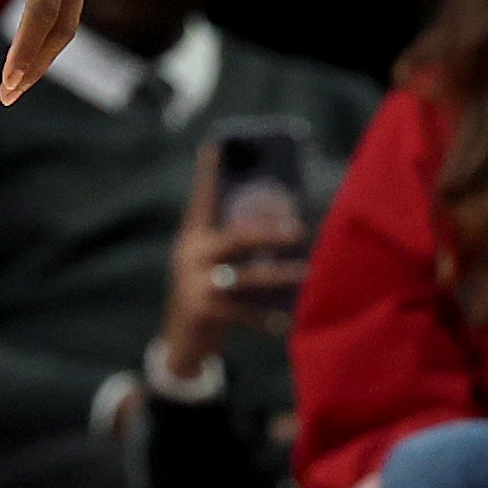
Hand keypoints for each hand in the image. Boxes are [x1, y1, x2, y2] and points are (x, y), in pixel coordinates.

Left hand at [0, 0, 98, 103]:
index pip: (44, 12)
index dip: (24, 52)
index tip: (6, 84)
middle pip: (66, 25)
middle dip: (37, 63)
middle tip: (7, 95)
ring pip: (72, 15)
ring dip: (46, 48)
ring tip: (16, 78)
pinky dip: (52, 24)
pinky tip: (29, 40)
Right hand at [160, 144, 307, 378]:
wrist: (180, 343)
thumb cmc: (207, 296)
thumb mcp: (211, 267)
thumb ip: (234, 249)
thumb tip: (280, 227)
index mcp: (192, 238)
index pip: (201, 199)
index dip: (208, 173)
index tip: (216, 145)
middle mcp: (190, 255)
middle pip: (235, 237)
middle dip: (269, 232)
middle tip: (299, 229)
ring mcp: (195, 282)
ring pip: (246, 275)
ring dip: (279, 275)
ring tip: (306, 273)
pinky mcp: (203, 309)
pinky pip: (245, 311)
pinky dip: (267, 317)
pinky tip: (286, 320)